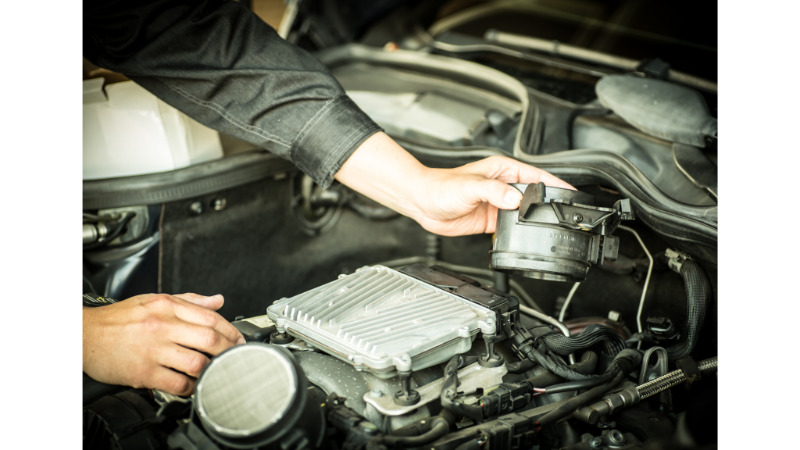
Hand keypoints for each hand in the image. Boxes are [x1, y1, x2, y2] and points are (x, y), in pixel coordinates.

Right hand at [83, 293, 244, 395]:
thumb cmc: (119, 319)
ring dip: (211, 370)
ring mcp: (153, 350)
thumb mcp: (154, 300)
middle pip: (209, 339)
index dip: (231, 331)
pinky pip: (177, 383)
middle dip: (228, 350)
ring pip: (197, 362)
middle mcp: (162, 326)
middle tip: (233, 357)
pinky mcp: (144, 372)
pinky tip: (192, 384)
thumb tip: (217, 301)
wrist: (84, 335)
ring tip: (214, 371)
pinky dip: (190, 386)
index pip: (211, 317)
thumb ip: (189, 301)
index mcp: (167, 306)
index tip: (238, 340)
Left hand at [408, 155, 574, 235]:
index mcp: (503, 170)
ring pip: (525, 212)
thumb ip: (493, 192)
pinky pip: (512, 227)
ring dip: (534, 220)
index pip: (537, 176)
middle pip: (534, 195)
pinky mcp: (492, 220)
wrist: (423, 202)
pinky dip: (519, 232)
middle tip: (565, 215)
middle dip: (548, 204)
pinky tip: (525, 238)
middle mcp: (503, 186)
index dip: (555, 185)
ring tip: (549, 228)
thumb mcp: (470, 186)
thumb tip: (514, 199)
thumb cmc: (441, 186)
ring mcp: (498, 204)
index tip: (571, 193)